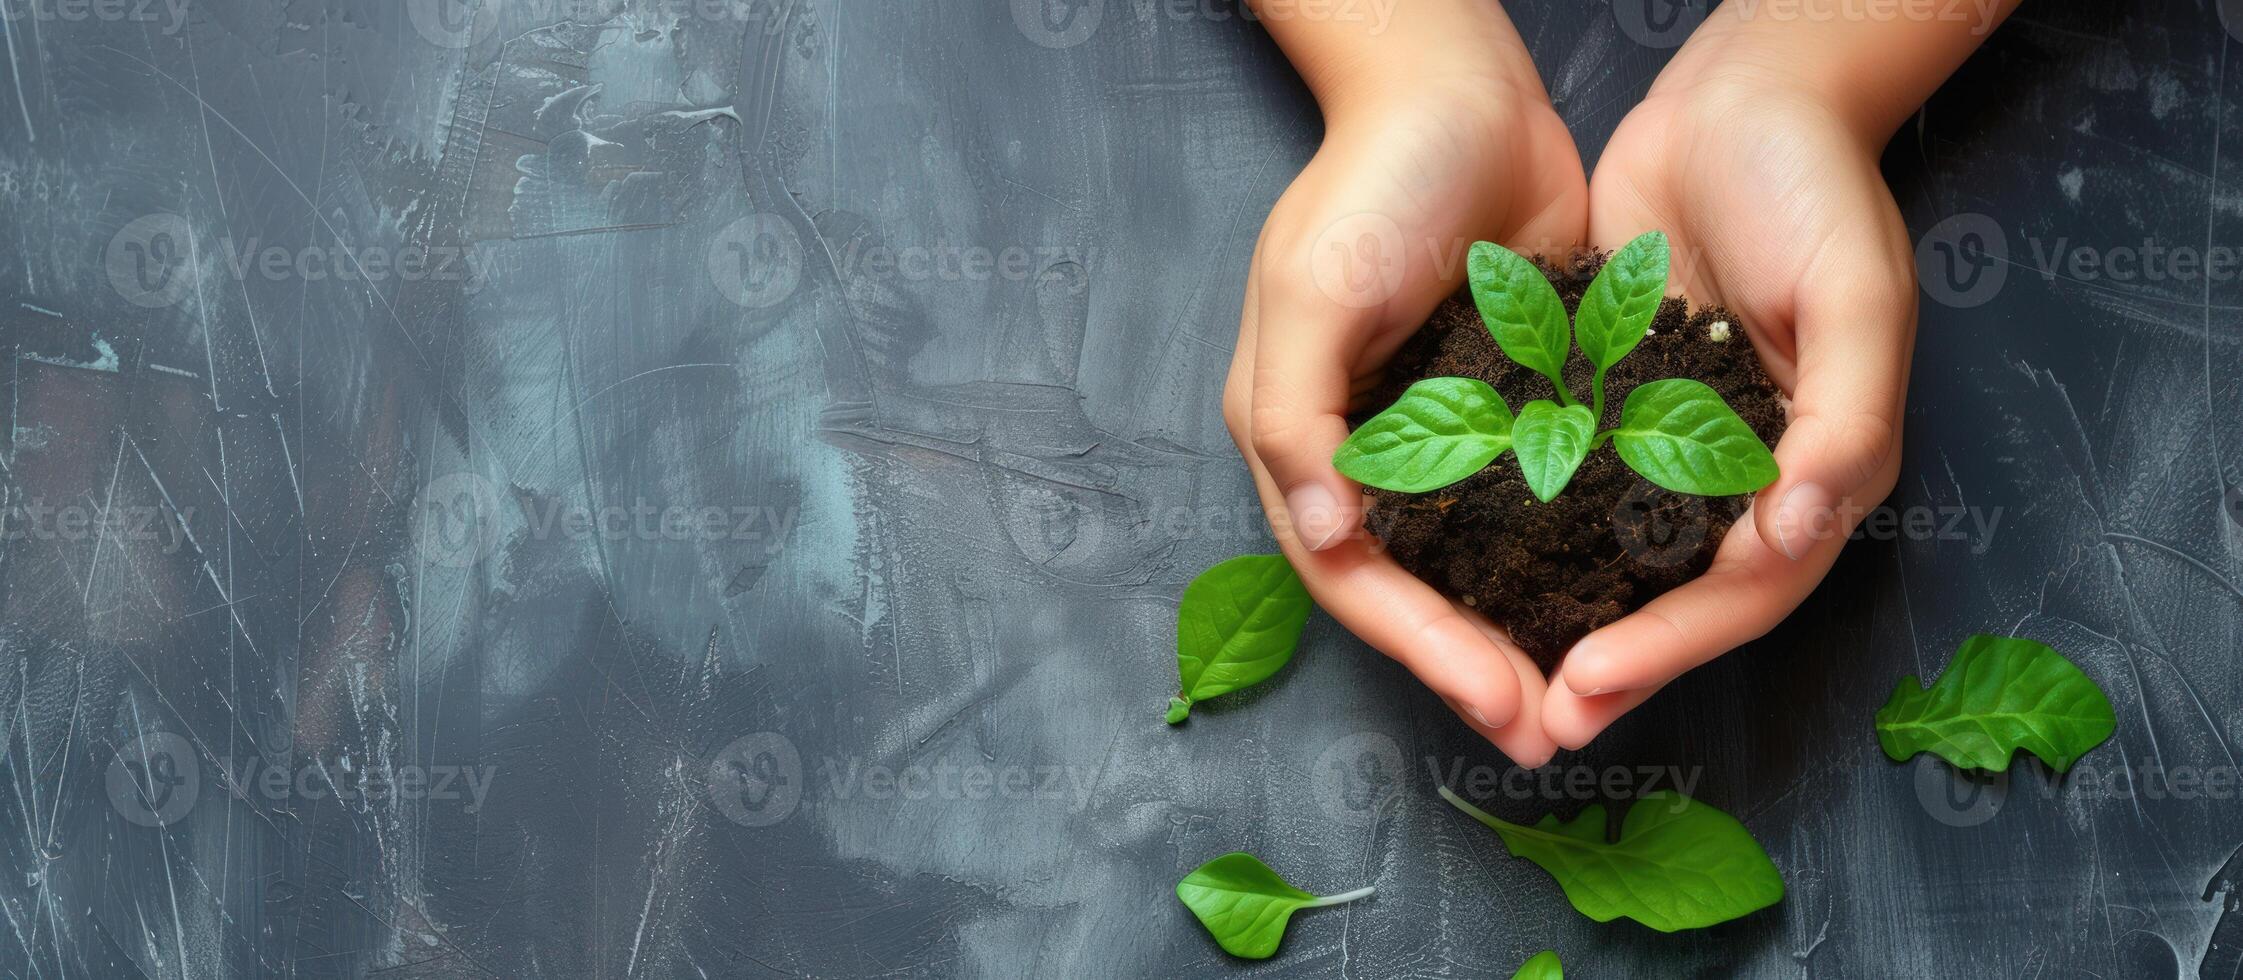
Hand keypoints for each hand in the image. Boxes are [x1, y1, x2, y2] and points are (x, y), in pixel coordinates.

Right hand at [1223, 67, 1586, 766]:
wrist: (1459, 89)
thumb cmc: (1370, 181)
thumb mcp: (1315, 290)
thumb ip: (1305, 417)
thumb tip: (1321, 533)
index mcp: (1302, 440)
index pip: (1354, 574)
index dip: (1421, 647)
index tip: (1498, 700)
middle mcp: (1369, 453)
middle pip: (1418, 589)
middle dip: (1478, 664)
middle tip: (1550, 731)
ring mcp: (1445, 433)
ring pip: (1483, 562)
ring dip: (1530, 628)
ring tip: (1590, 693)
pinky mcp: (1515, 405)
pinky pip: (1540, 500)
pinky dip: (1573, 552)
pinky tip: (1626, 594)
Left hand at [1540, 70, 1915, 747]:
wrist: (1744, 100)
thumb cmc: (1816, 187)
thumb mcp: (1856, 295)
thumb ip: (1844, 422)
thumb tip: (1797, 534)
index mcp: (1820, 467)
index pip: (1745, 589)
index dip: (1671, 646)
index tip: (1588, 684)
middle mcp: (1746, 473)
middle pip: (1677, 599)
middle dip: (1612, 663)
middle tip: (1533, 721)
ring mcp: (1676, 442)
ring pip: (1618, 560)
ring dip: (1564, 620)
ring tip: (1492, 676)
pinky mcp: (1614, 403)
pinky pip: (1575, 490)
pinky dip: (1533, 534)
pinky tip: (1471, 574)